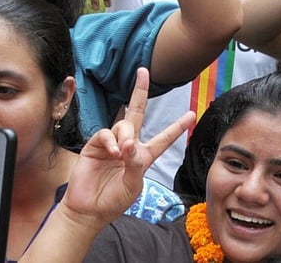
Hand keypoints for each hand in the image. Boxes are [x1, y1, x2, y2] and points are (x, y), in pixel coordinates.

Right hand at [59, 67, 194, 227]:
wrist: (88, 210)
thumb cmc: (114, 200)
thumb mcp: (133, 185)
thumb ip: (136, 165)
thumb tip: (131, 144)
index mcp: (143, 156)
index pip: (163, 138)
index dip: (177, 127)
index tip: (191, 115)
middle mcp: (128, 145)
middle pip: (137, 112)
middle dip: (140, 91)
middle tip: (143, 71)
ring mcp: (111, 144)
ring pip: (123, 124)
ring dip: (126, 135)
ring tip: (121, 153)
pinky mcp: (95, 145)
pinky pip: (105, 133)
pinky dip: (110, 141)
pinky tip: (112, 152)